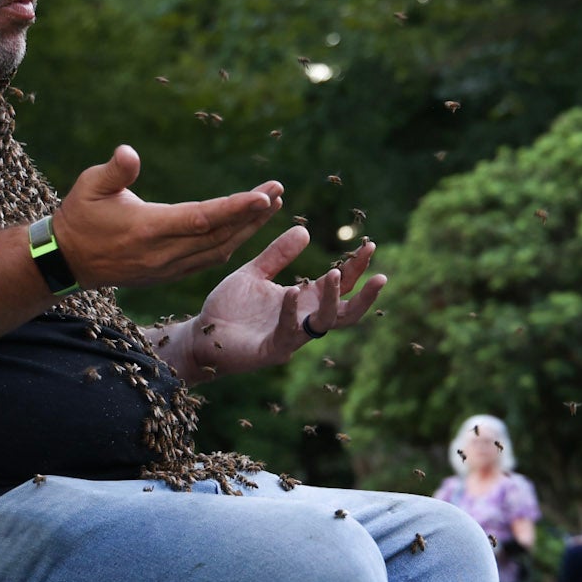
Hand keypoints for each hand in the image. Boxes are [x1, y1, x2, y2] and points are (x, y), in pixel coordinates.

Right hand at [52, 146, 281, 288]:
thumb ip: (114, 171)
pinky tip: (246, 228)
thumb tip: (129, 152)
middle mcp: (164, 252)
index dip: (236, 208)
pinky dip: (231, 243)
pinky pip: (209, 260)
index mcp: (149, 229)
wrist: (67, 262)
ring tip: (271, 207)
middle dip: (253, 215)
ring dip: (247, 230)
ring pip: (219, 250)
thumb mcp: (89, 186)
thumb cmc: (80, 217)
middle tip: (278, 192)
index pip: (202, 218)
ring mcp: (169, 268)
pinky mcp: (169, 274)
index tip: (264, 196)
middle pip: (220, 235)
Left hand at [172, 227, 385, 380]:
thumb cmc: (228, 307)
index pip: (340, 285)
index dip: (356, 267)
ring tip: (335, 273)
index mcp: (303, 300)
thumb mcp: (255, 273)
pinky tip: (291, 292)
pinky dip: (292, 312)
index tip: (370, 245)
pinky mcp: (271, 350)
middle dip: (364, 295)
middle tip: (380, 275)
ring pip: (325, 323)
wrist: (201, 336)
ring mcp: (290, 337)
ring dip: (333, 300)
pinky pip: (289, 332)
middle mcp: (303, 320)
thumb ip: (278, 254)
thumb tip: (305, 231)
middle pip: (346, 311)